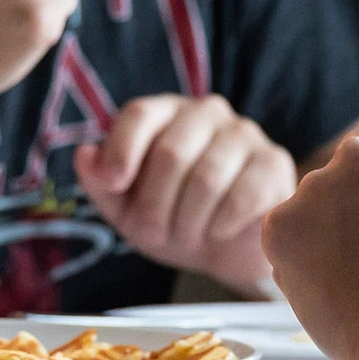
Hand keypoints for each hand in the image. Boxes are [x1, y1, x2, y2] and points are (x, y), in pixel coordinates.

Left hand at [74, 94, 295, 291]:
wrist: (225, 248)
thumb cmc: (169, 216)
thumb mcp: (126, 205)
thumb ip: (100, 180)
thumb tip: (84, 155)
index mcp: (164, 112)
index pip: (139, 114)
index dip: (122, 149)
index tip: (115, 184)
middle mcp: (205, 112)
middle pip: (170, 153)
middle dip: (155, 206)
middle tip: (153, 235)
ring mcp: (243, 133)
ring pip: (206, 178)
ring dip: (188, 221)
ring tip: (185, 237)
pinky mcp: (274, 163)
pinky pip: (245, 194)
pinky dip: (222, 224)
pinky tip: (216, 231)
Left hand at [261, 127, 358, 359]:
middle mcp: (355, 152)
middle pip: (334, 181)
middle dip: (341, 215)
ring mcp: (315, 184)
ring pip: (307, 211)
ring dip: (319, 240)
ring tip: (355, 279)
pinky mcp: (280, 221)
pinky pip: (283, 240)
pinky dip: (297, 264)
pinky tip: (329, 286)